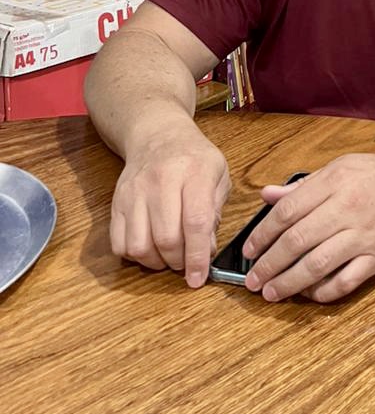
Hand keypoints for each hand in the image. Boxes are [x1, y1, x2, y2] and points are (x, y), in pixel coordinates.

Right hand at [110, 122, 230, 287]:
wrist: (157, 135)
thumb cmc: (193, 157)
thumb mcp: (218, 173)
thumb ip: (216, 211)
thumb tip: (206, 249)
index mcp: (194, 172)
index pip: (195, 222)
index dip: (198, 256)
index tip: (199, 278)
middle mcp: (161, 181)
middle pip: (166, 238)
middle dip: (179, 262)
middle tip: (187, 263)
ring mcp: (134, 192)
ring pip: (139, 245)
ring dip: (156, 262)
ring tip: (169, 256)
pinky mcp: (116, 203)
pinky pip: (118, 243)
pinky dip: (134, 256)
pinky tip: (150, 248)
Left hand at [242, 151, 374, 302]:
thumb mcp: (342, 167)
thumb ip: (303, 185)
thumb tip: (267, 195)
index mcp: (335, 181)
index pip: (288, 211)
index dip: (263, 234)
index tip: (249, 250)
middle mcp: (347, 208)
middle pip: (297, 241)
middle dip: (269, 264)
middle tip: (253, 280)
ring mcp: (363, 235)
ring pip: (317, 265)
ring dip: (289, 283)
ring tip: (271, 293)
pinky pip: (346, 281)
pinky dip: (324, 292)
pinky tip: (309, 294)